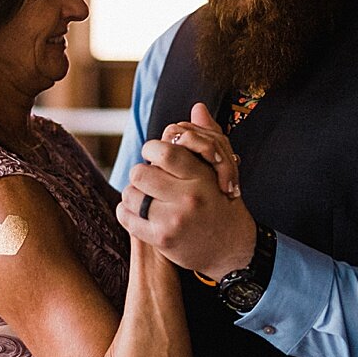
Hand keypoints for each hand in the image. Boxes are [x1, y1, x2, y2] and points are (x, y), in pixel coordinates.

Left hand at [119, 103, 256, 279]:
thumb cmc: (222, 205)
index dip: (152, 149)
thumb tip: (197, 107)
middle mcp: (189, 197)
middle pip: (141, 172)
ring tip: (145, 197)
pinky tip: (137, 212)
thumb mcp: (221, 171)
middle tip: (148, 179)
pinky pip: (127, 217)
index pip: (166, 152)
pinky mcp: (162, 239)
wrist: (231, 249)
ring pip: (130, 193)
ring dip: (133, 193)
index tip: (154, 155)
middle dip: (141, 173)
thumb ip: (207, 138)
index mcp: (202, 177)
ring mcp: (174, 220)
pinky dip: (126, 212)